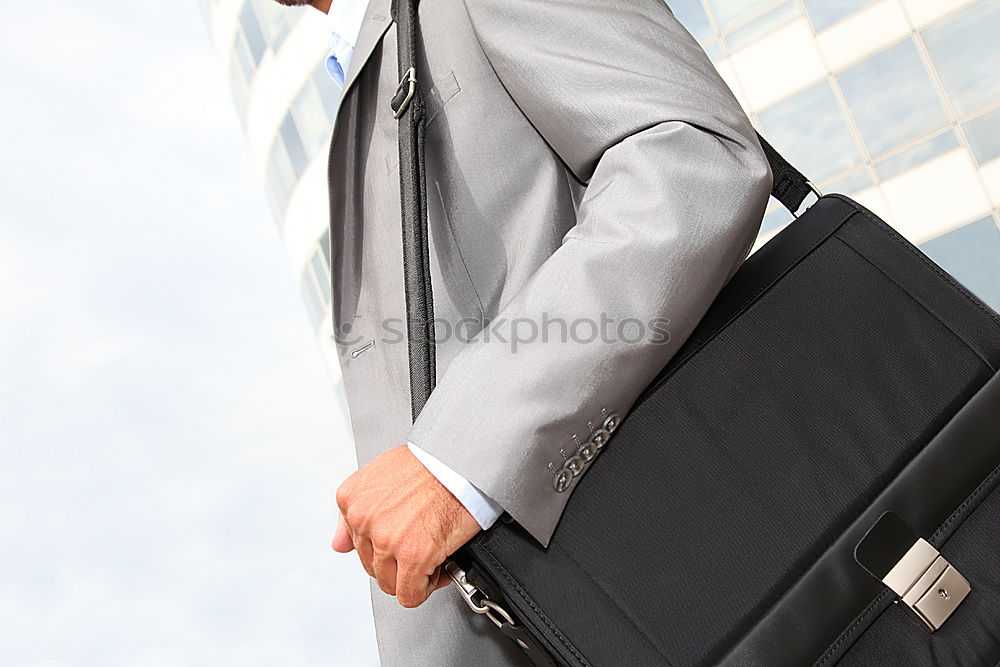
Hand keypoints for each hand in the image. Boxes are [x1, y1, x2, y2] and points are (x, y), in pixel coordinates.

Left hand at [332, 445, 481, 606]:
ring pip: (390, 584)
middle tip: (422, 544)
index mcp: (352, 499)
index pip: (356, 544)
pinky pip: (410, 595)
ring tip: (431, 553)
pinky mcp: (413, 554)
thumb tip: (338, 544)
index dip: (385, 545)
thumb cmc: (431, 462)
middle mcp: (363, 519)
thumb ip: (354, 511)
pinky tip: (438, 567)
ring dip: (413, 576)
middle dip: (399, 562)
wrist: (461, 460)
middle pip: (373, 567)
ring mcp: (387, 538)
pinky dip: (425, 588)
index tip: (403, 537)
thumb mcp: (381, 473)